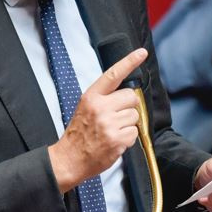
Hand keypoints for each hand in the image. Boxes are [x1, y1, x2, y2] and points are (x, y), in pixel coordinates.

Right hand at [49, 47, 147, 192]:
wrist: (69, 158)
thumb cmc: (79, 132)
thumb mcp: (85, 107)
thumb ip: (104, 97)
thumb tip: (128, 93)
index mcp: (91, 96)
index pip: (113, 74)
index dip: (129, 62)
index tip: (142, 53)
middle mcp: (100, 107)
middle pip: (131, 96)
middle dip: (129, 105)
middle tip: (117, 116)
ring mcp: (109, 124)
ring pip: (135, 115)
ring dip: (128, 123)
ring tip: (112, 130)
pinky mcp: (117, 139)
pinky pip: (134, 132)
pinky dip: (128, 137)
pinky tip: (114, 141)